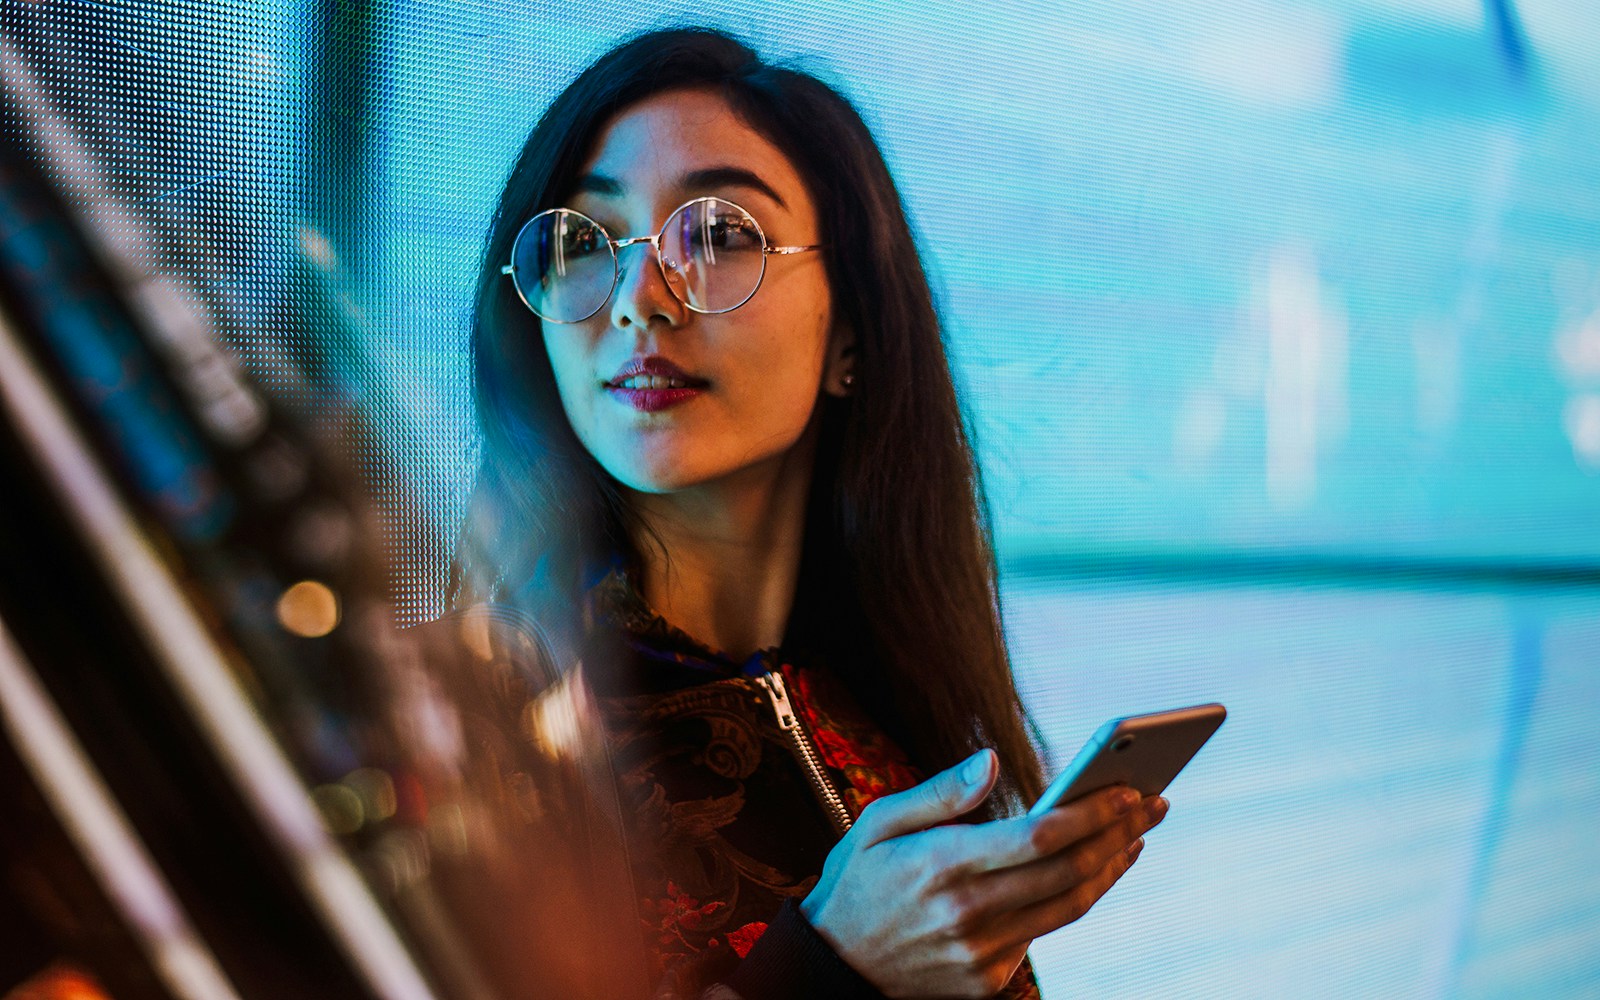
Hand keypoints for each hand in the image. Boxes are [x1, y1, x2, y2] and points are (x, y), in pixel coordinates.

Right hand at [799, 749, 1166, 998]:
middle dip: (1120, 833)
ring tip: (1135, 835)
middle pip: (1068, 872)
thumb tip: (992, 759)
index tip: (1127, 789)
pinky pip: (1045, 933)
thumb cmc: (857, 882)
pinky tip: (1094, 871)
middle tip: (1153, 803)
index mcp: (940, 865)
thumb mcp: (878, 822)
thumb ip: (940, 792)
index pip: (1039, 837)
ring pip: (1069, 907)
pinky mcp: (987, 979)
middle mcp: (966, 913)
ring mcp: (980, 952)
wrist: (835, 965)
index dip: (1092, 813)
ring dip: (1111, 868)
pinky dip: (1077, 898)